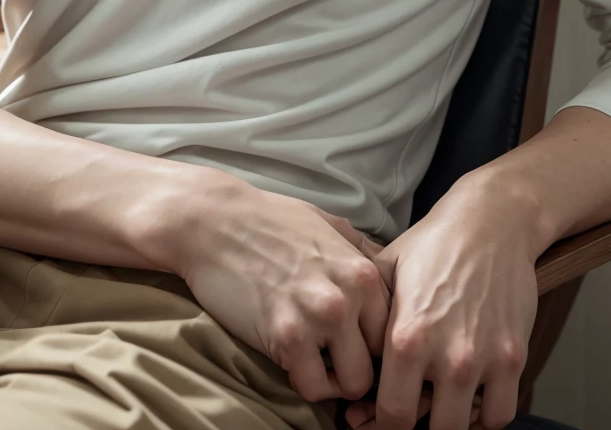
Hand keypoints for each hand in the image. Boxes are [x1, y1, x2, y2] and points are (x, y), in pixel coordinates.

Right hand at [172, 175, 391, 405]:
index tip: (358, 347)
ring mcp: (320, 315)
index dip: (378, 345)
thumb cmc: (270, 222)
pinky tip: (289, 358)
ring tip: (314, 360)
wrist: (214, 222)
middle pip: (382, 361)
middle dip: (359, 365)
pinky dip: (303, 382)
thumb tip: (390, 277)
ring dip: (334, 379)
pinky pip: (312, 387)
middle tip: (334, 359)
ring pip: (354, 384)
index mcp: (364, 270)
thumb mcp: (328, 226)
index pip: (396, 330)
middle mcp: (350, 293)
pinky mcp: (287, 335)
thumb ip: (361, 254)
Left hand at [344, 170, 540, 429]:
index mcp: (407, 336)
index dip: (378, 422)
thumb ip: (366, 323)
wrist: (491, 222)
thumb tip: (348, 371)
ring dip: (449, 422)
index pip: (390, 415)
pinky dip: (485, 416)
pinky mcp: (514, 357)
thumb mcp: (385, 272)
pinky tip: (471, 399)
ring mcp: (484, 359)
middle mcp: (447, 355)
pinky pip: (500, 415)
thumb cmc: (434, 245)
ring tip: (438, 404)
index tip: (374, 416)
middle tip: (408, 409)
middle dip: (413, 424)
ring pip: (463, 429)